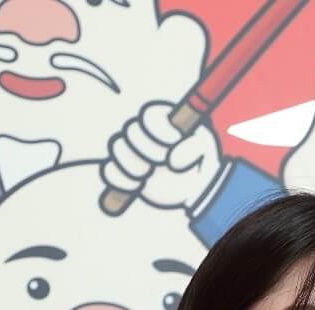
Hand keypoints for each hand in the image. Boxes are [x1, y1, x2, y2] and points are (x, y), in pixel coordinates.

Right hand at [102, 101, 224, 211]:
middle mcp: (144, 133)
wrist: (192, 187)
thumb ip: (193, 148)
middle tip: (159, 163)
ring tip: (147, 176)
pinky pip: (109, 171)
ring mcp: (131, 151)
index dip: (157, 131)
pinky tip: (137, 187)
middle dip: (145, 150)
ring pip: (117, 148)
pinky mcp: (123, 171)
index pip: (149, 117)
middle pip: (131, 132)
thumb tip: (171, 161)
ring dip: (131, 165)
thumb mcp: (205, 151)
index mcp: (162, 121)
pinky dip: (120, 180)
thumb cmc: (200, 162)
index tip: (173, 145)